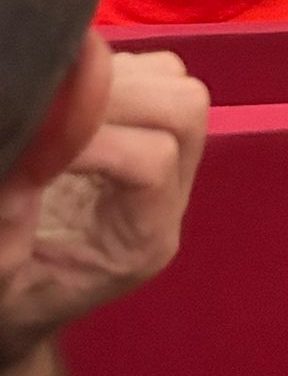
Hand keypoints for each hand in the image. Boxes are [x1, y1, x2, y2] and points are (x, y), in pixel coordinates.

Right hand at [0, 51, 207, 365]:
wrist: (25, 307)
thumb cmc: (12, 302)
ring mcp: (170, 155)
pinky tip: (66, 94)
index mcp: (142, 240)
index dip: (92, 140)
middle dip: (113, 94)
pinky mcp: (148, 125)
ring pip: (174, 82)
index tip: (35, 144)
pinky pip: (155, 70)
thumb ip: (7, 235)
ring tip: (55, 100)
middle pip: (182, 110)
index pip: (152, 162)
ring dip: (114, 77)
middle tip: (47, 106)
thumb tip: (20, 162)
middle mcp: (172, 193)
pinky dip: (113, 68)